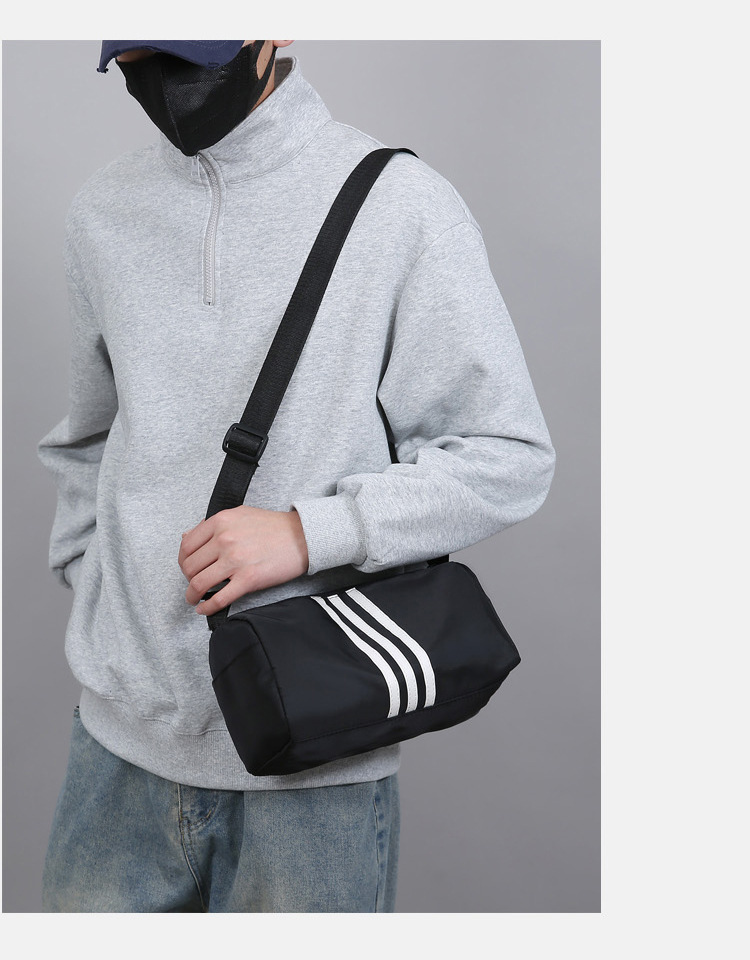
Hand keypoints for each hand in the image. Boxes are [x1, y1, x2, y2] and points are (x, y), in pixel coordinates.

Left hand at [178, 506, 308, 616]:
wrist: (303, 536)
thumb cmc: (274, 527)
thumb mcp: (239, 515)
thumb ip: (212, 525)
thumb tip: (187, 538)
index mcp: (220, 522)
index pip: (186, 546)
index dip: (183, 561)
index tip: (188, 568)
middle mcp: (224, 539)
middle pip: (190, 567)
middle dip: (188, 579)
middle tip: (194, 584)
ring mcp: (236, 560)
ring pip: (199, 584)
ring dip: (192, 596)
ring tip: (194, 599)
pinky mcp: (248, 579)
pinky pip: (219, 598)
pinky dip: (207, 607)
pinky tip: (203, 609)